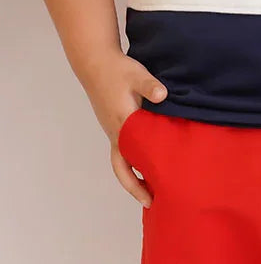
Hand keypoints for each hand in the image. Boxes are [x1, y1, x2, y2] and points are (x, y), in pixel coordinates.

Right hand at [81, 50, 166, 205]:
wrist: (95, 61)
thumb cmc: (117, 69)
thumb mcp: (136, 74)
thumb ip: (150, 86)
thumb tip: (162, 95)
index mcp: (122, 127)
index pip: (127, 164)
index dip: (137, 183)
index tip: (150, 198)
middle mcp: (116, 134)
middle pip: (122, 170)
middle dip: (136, 187)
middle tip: (153, 202)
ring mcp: (114, 131)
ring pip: (122, 162)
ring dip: (136, 176)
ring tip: (154, 188)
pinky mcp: (115, 126)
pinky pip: (123, 151)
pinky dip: (135, 163)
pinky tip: (150, 164)